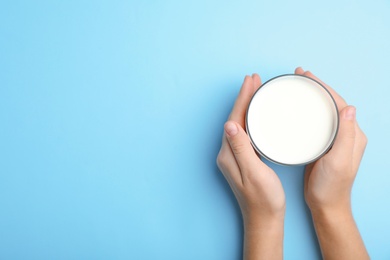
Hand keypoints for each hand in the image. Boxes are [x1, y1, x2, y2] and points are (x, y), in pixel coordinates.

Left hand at [216, 74, 284, 259]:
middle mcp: (228, 153)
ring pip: (240, 124)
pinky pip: (245, 132)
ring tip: (256, 91)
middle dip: (244, 98)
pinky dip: (251, 119)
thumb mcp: (254, 172)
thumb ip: (242, 149)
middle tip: (254, 79)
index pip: (234, 119)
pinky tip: (258, 116)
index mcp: (229, 154)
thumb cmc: (263, 199)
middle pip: (235, 118)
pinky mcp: (243, 159)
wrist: (264, 218)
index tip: (250, 81)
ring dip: (247, 106)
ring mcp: (235, 156)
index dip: (242, 99)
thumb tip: (229, 124)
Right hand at [295, 67, 368, 258]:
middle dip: (317, 88)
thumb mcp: (339, 161)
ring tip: (297, 86)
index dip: (324, 87)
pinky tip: (297, 109)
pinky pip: (316, 122)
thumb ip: (345, 135)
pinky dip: (307, 111)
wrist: (325, 204)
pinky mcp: (322, 145)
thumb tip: (350, 107)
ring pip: (323, 111)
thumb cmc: (332, 186)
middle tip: (300, 75)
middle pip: (331, 103)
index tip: (308, 76)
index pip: (339, 103)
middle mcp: (345, 134)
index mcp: (353, 135)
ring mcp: (333, 140)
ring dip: (311, 97)